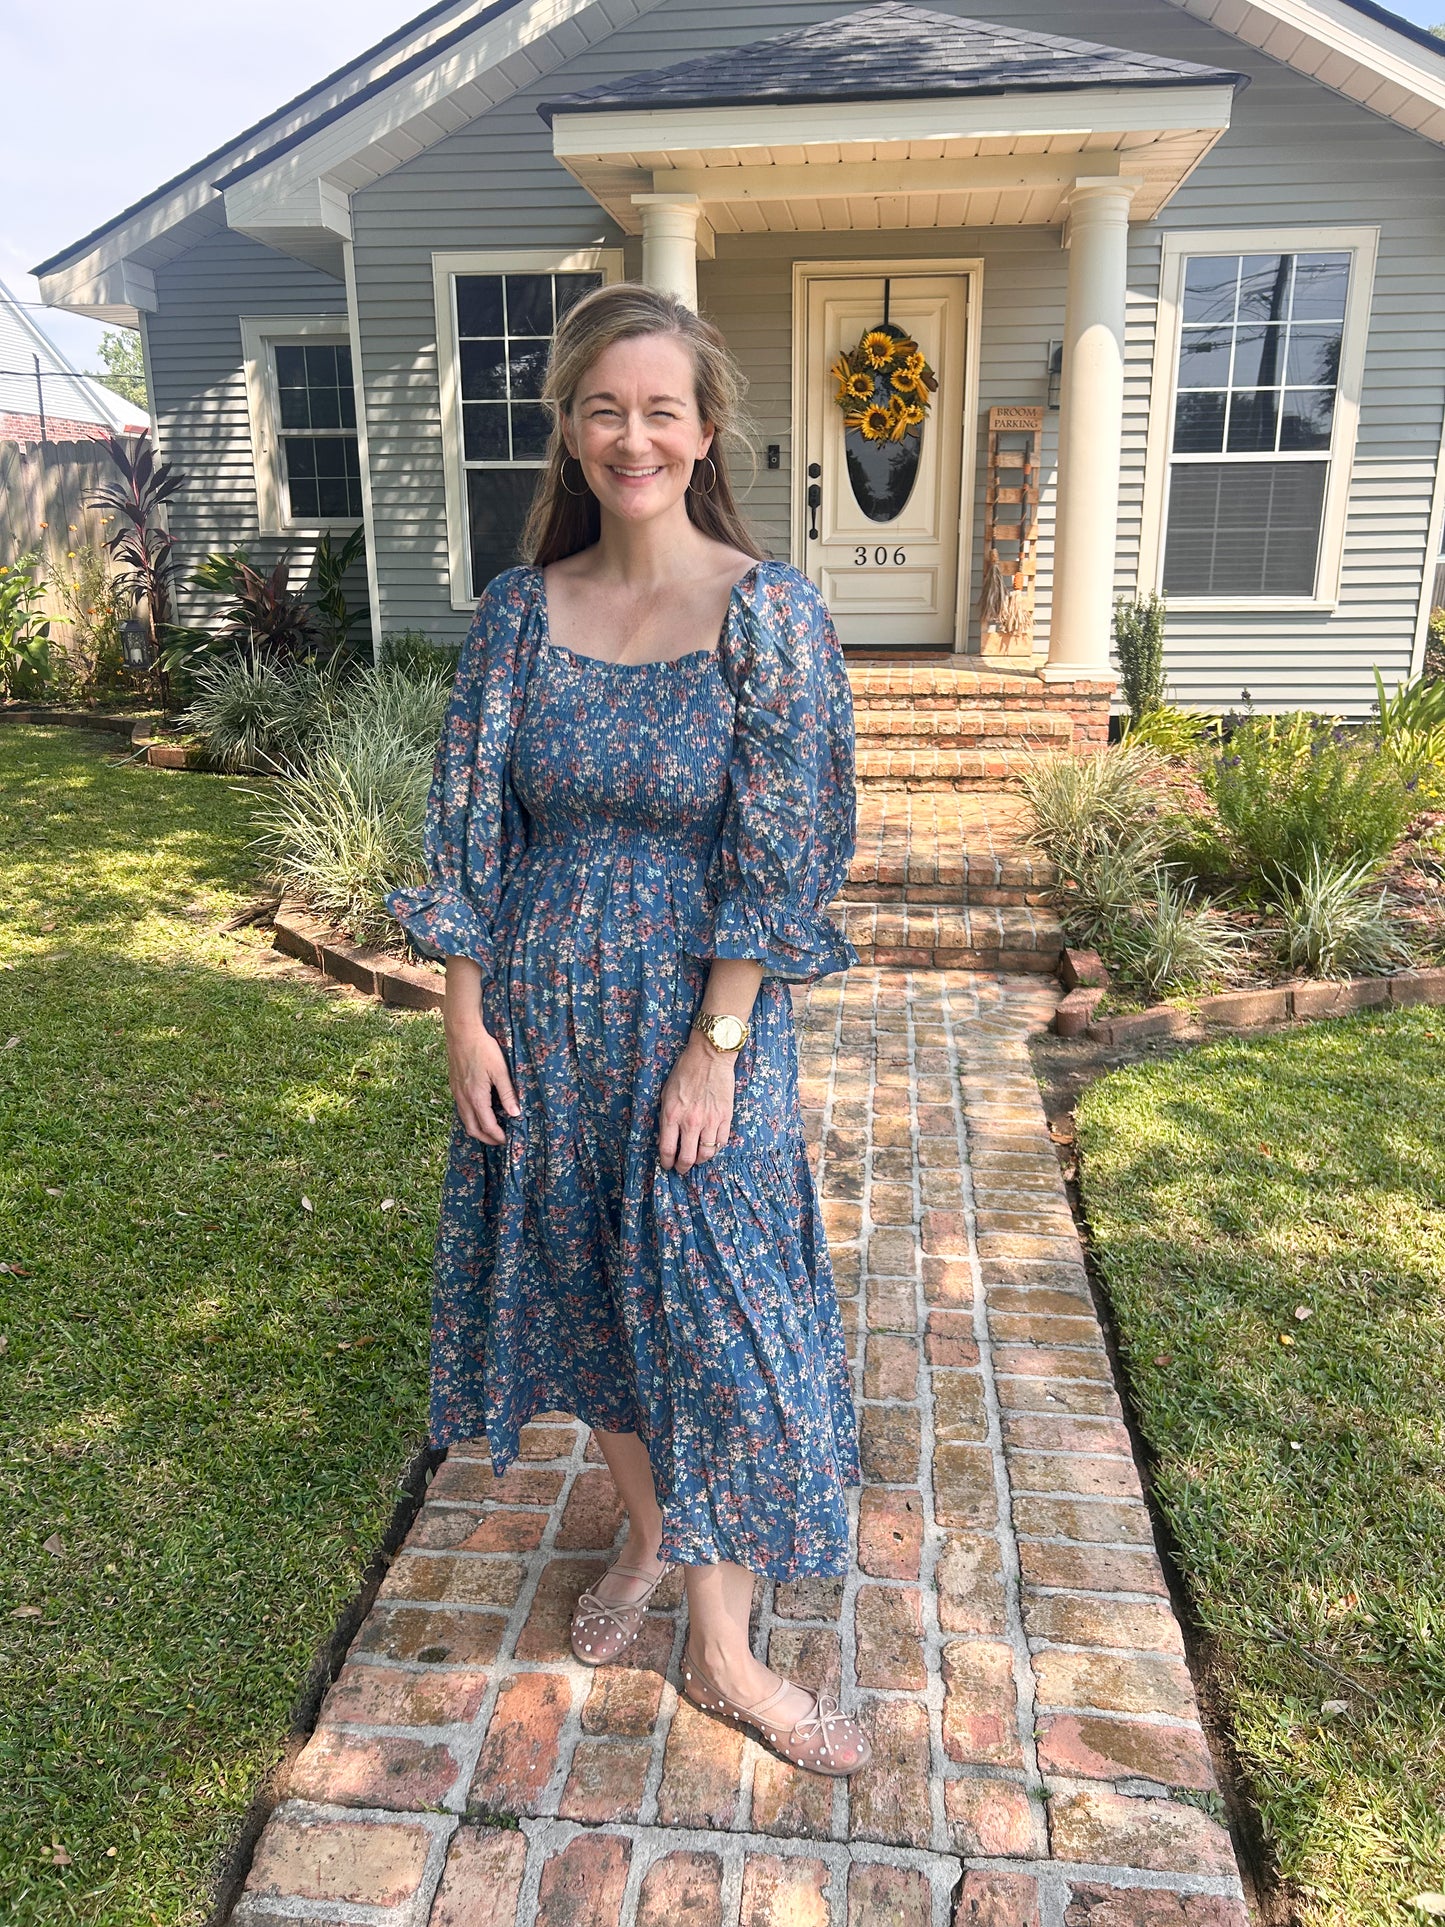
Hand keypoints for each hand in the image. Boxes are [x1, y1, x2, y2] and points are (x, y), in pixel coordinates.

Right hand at [446, 1012, 519, 1143]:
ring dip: (477, 1129)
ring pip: (465, 1120)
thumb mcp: (500, 1071)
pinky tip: (480, 1111)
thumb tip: (515, 1114)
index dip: (498, 1136)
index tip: (507, 1140)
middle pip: (472, 1129)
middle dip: (486, 1138)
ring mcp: (456, 1092)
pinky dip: (470, 1117)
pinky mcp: (454, 1085)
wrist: (462, 1032)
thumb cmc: (483, 1048)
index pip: (487, 1126)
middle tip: (499, 1140)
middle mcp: (463, 1098)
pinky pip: (461, 1109)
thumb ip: (508, 1093)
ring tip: (491, 1129)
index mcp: (476, 1097)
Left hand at [657, 1032, 735, 1174]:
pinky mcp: (725, 1117)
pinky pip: (721, 1142)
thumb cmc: (685, 1071)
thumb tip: (667, 1137)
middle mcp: (690, 1122)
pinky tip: (710, 1144)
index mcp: (671, 1115)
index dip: (666, 1162)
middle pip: (686, 1158)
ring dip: (699, 1160)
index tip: (667, 1165)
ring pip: (706, 1154)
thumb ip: (666, 1117)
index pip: (667, 1149)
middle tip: (681, 1168)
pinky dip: (715, 1147)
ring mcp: (709, 1121)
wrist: (709, 1056)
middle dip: (682, 1167)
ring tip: (696, 1157)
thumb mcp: (666, 1093)